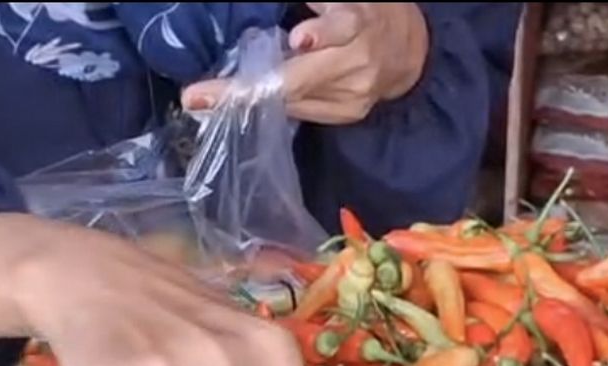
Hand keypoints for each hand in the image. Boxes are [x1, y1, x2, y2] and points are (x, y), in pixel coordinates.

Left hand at [183, 3, 429, 124]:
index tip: (299, 39)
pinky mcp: (348, 114)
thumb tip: (265, 8)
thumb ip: (319, 2)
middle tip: (198, 97)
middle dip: (244, 90)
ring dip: (247, 100)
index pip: (341, 25)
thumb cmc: (367, 10)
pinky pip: (299, 111)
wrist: (409, 50)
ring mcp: (352, 95)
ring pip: (292, 99)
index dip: (321, 33)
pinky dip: (270, 105)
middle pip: (297, 79)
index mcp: (360, 21)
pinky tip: (242, 103)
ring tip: (206, 99)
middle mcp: (358, 62)